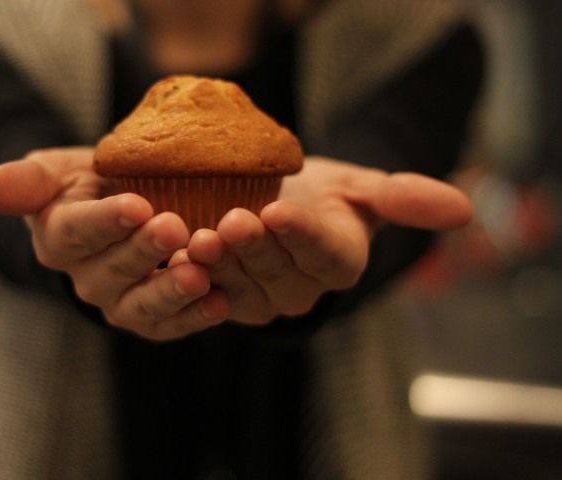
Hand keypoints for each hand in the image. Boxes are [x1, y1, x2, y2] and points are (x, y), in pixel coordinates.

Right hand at [0, 147, 227, 340]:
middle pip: (111, 271)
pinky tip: (221, 300)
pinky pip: (170, 325)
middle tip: (174, 228)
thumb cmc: (92, 183)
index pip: (75, 232)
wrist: (129, 205)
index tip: (136, 206)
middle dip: (143, 252)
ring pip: (140, 305)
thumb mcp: (59, 170)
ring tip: (199, 274)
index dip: (104, 223)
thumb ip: (29, 181)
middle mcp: (86, 278)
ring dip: (169, 291)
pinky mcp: (153, 319)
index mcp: (59, 238)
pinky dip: (196, 316)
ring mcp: (119, 303)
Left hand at [178, 157, 472, 325]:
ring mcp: (259, 300)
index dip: (302, 236)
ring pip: (238, 288)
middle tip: (232, 220)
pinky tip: (171, 253)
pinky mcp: (222, 299)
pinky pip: (205, 292)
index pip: (325, 254)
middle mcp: (301, 291)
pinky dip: (188, 276)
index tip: (279, 209)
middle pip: (277, 274)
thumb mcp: (362, 187)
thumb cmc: (324, 194)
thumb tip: (464, 208)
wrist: (280, 201)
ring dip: (217, 265)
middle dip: (255, 249)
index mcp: (339, 263)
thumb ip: (402, 197)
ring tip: (196, 237)